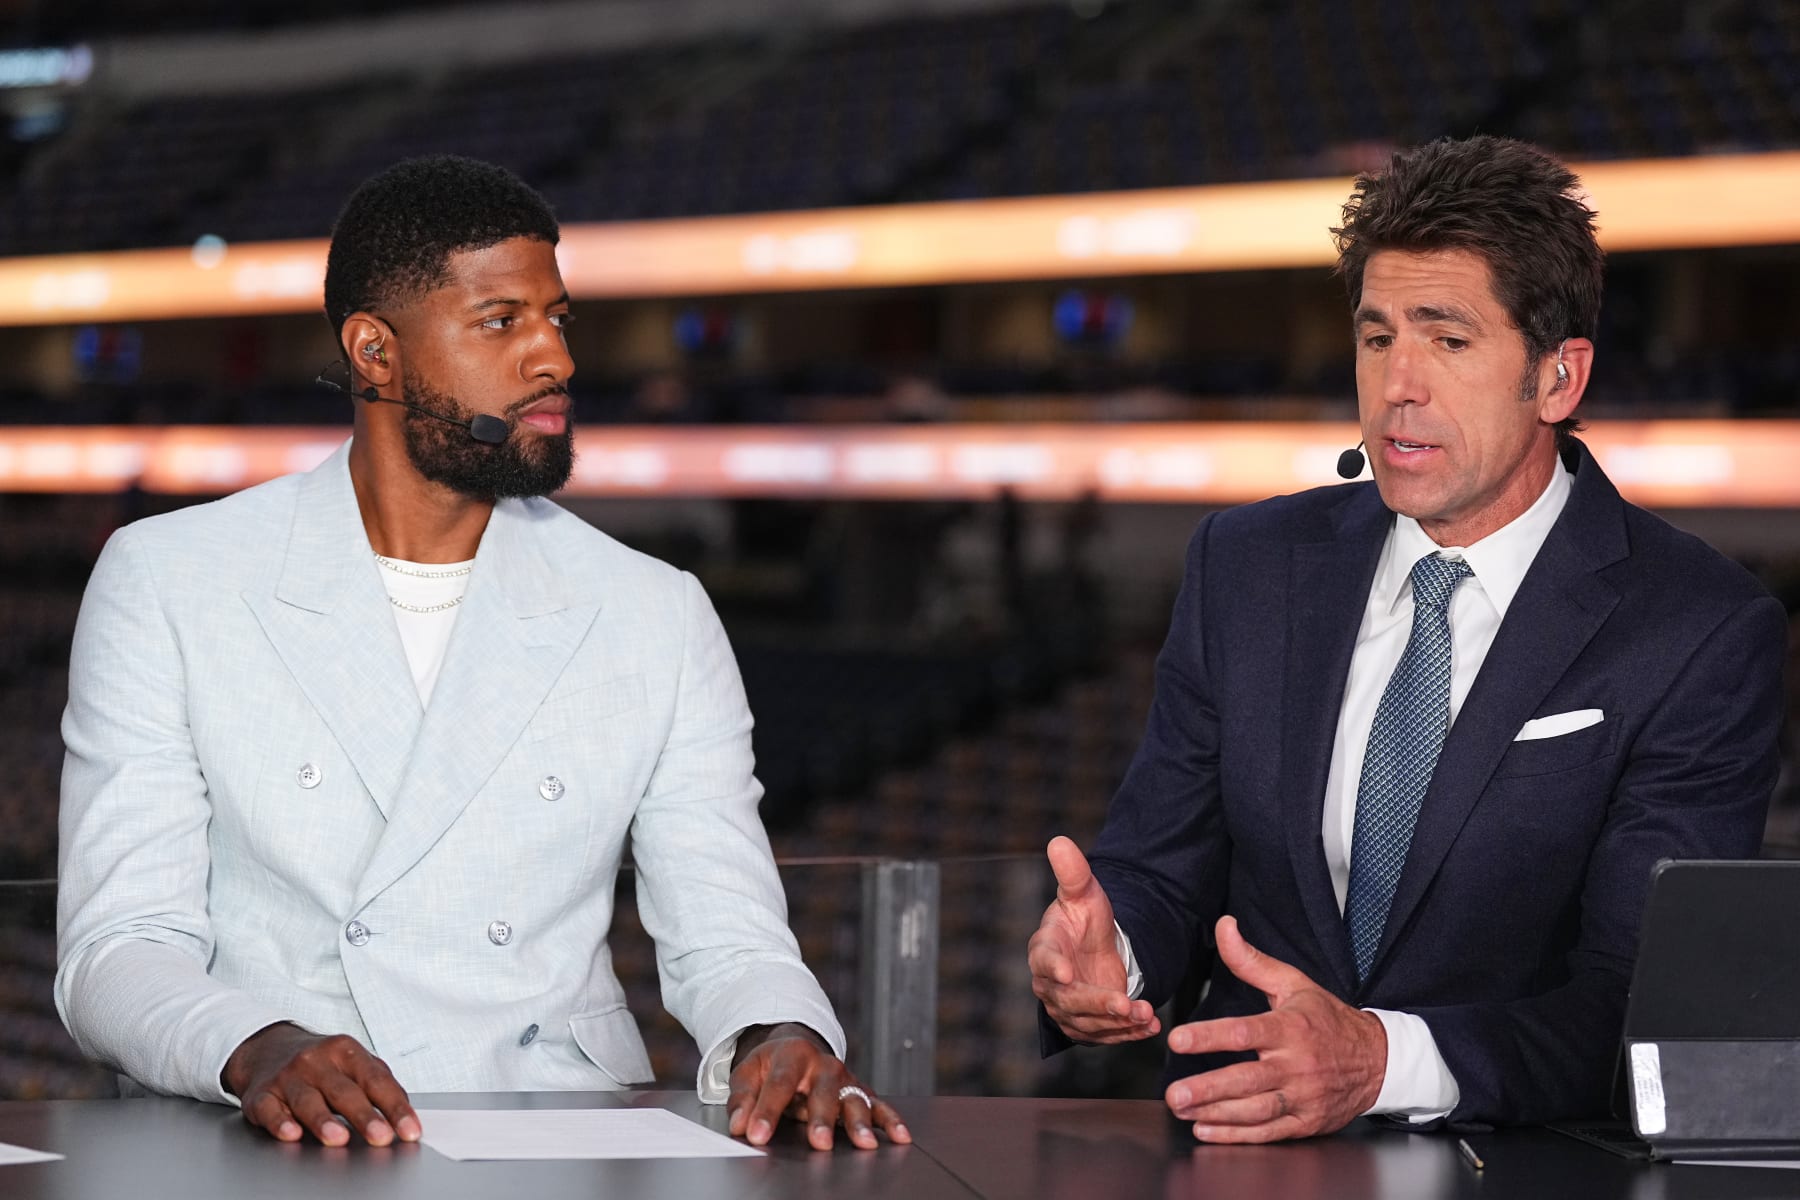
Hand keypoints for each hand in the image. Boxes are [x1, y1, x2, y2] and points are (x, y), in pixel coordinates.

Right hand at [222, 1023, 420, 1146]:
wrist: (269, 1047)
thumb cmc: (322, 1062)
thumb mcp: (354, 1062)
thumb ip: (381, 1084)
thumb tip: (406, 1114)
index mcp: (346, 1051)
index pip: (376, 1080)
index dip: (395, 1106)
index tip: (410, 1129)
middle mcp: (316, 1061)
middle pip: (344, 1091)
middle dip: (364, 1116)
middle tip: (382, 1136)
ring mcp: (287, 1077)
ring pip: (307, 1099)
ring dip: (324, 1120)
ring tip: (339, 1138)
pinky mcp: (261, 1094)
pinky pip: (269, 1109)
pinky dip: (280, 1122)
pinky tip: (292, 1133)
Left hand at [726, 1023, 909, 1150]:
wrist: (796, 1047)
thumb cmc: (772, 1065)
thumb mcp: (749, 1073)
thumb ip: (743, 1098)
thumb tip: (740, 1124)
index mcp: (792, 1055)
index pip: (779, 1083)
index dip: (767, 1110)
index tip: (757, 1134)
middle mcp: (823, 1064)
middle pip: (824, 1090)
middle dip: (822, 1117)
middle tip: (819, 1141)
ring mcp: (844, 1078)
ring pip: (854, 1098)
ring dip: (860, 1121)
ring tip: (864, 1143)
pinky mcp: (859, 1091)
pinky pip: (878, 1105)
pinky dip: (890, 1120)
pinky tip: (900, 1135)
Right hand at [1028, 835, 1159, 1042]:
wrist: (1096, 948)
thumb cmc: (1084, 918)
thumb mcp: (1084, 893)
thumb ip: (1073, 872)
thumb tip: (1059, 841)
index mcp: (1044, 949)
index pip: (1044, 960)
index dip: (1054, 968)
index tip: (1067, 973)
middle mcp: (1051, 984)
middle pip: (1068, 1000)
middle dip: (1097, 1003)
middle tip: (1124, 1003)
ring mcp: (1068, 1009)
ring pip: (1089, 1022)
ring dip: (1118, 1022)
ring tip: (1146, 1015)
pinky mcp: (1087, 1025)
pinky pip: (1106, 1035)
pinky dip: (1128, 1034)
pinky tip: (1149, 1027)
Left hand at [1164, 916, 1385, 1142]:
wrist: (1378, 1061)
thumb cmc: (1328, 1020)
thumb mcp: (1293, 984)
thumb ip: (1252, 961)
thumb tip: (1224, 927)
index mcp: (1291, 1028)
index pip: (1245, 1033)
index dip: (1210, 1037)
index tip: (1178, 1039)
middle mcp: (1297, 1065)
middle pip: (1248, 1080)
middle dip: (1208, 1089)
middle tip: (1175, 1094)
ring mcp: (1303, 1097)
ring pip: (1256, 1110)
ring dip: (1217, 1114)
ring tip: (1184, 1112)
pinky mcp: (1307, 1123)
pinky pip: (1268, 1132)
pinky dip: (1237, 1135)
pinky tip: (1207, 1130)